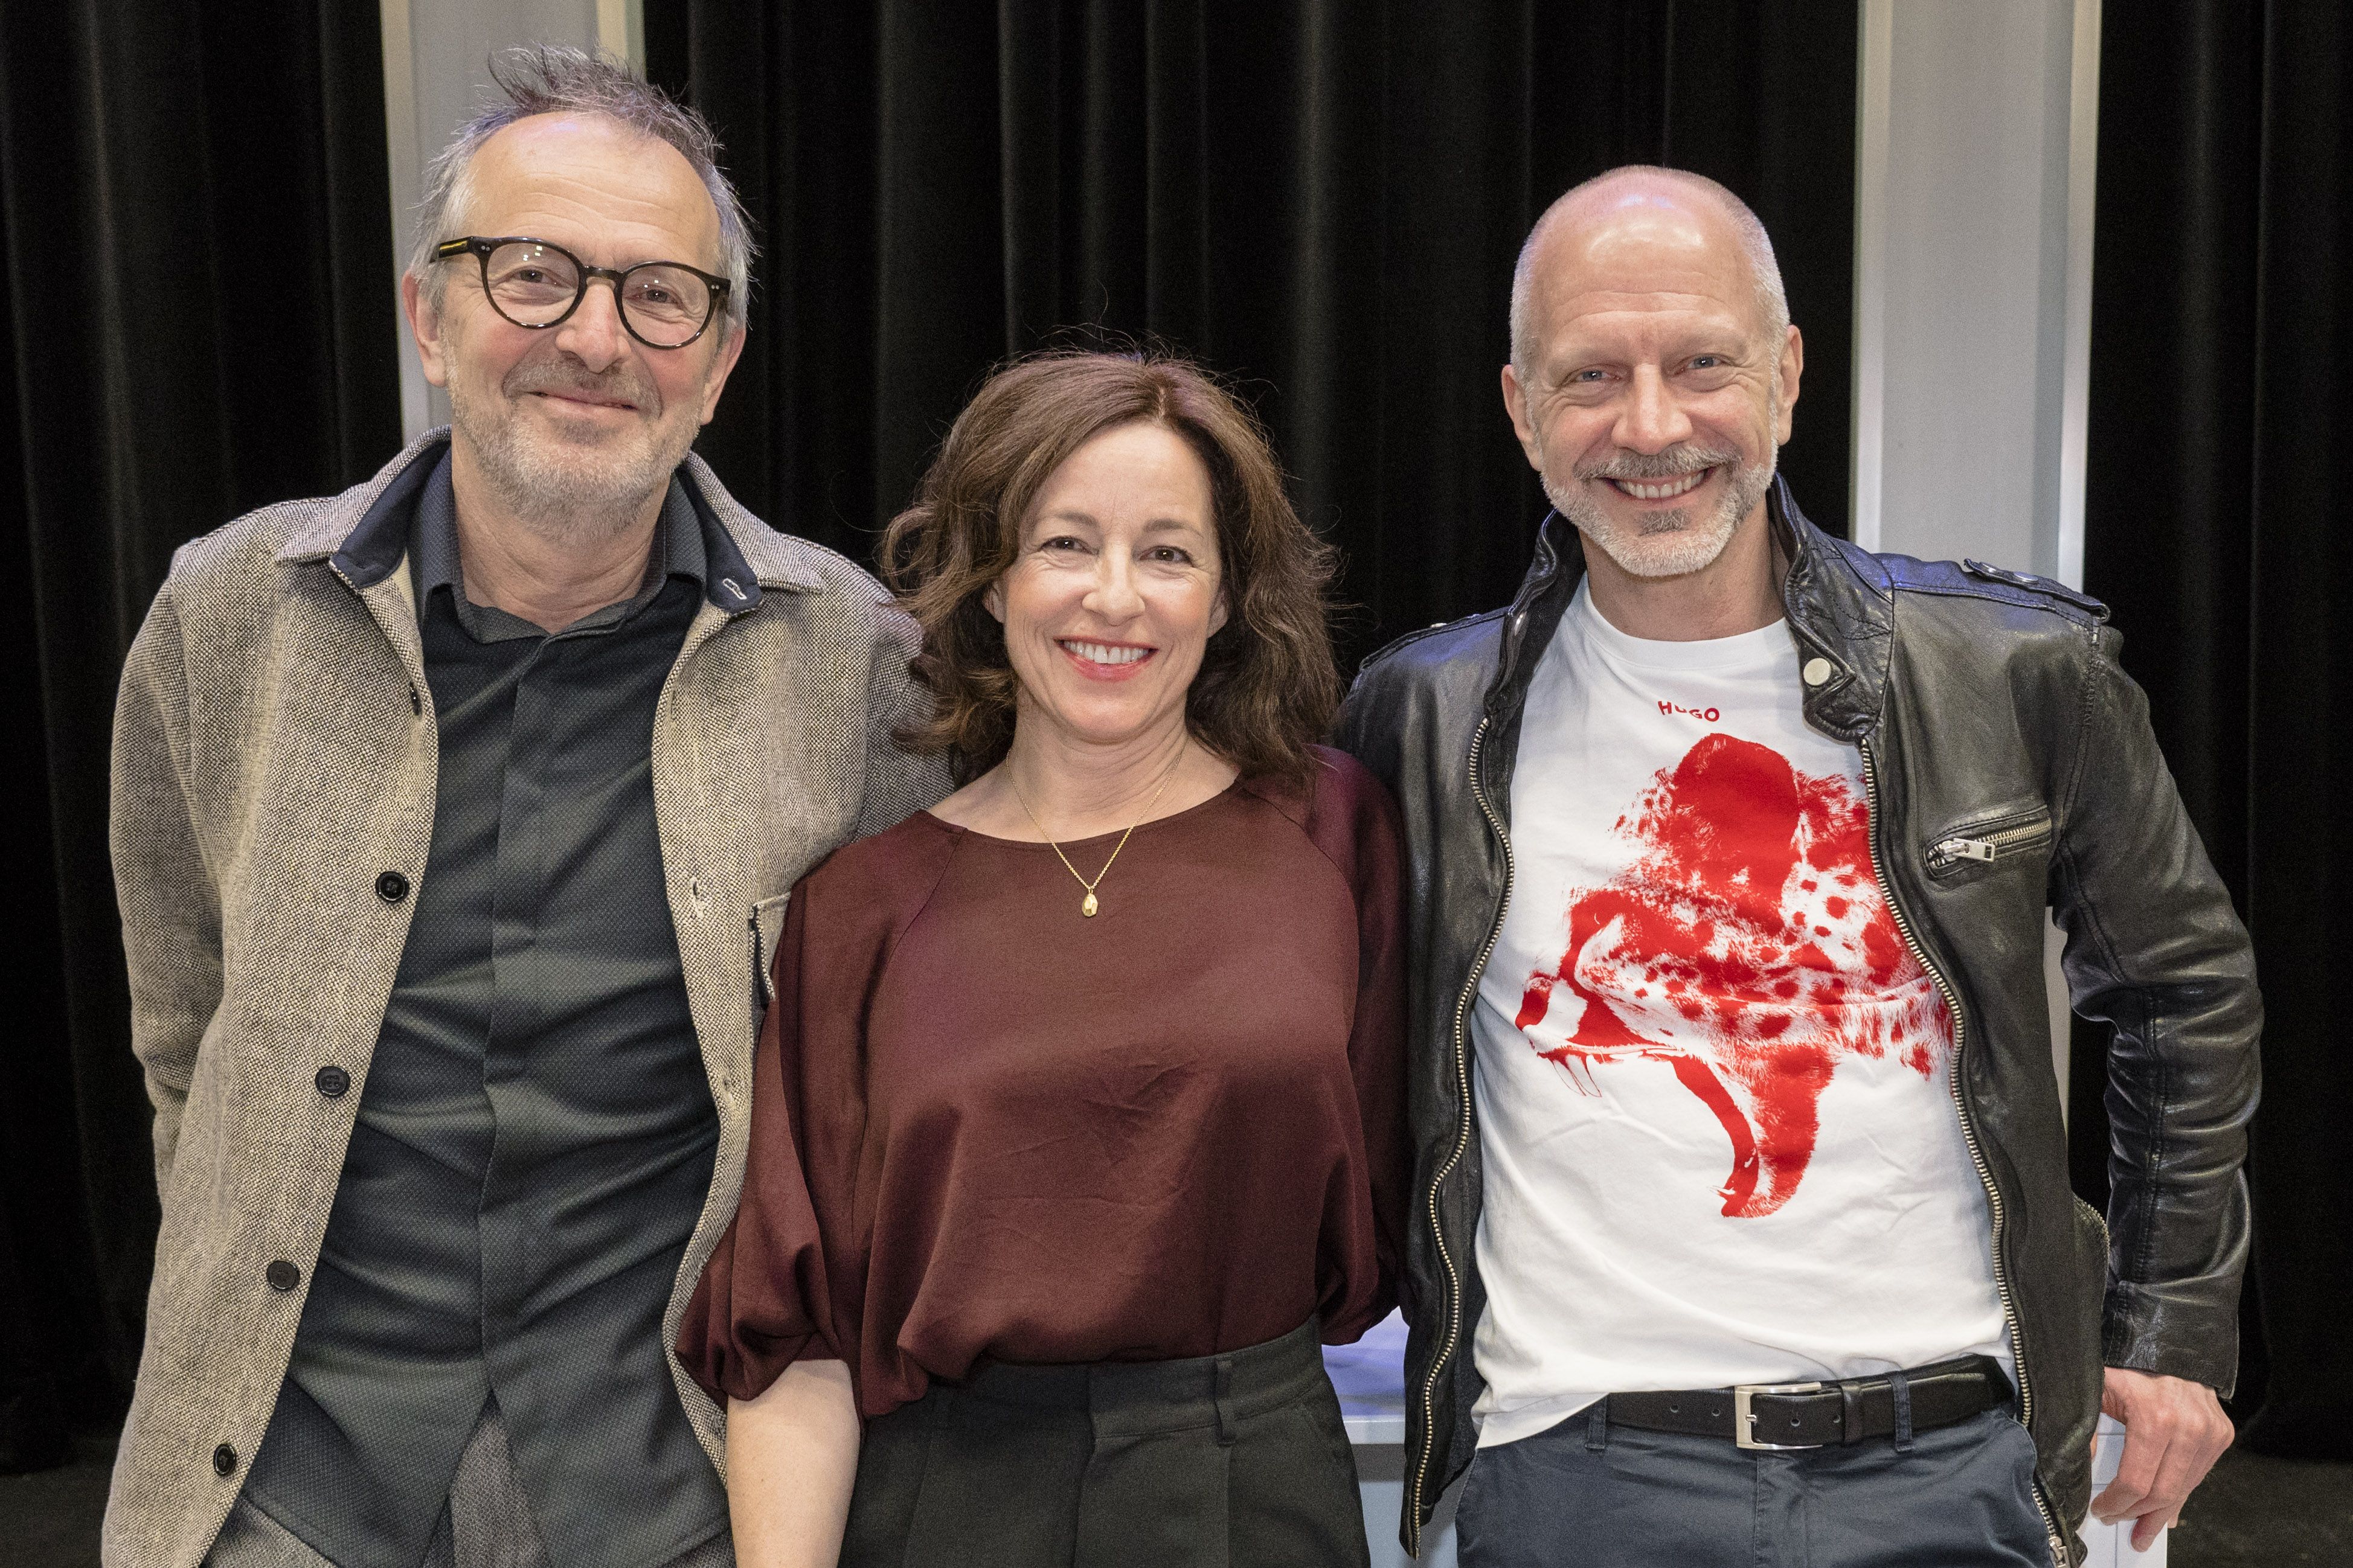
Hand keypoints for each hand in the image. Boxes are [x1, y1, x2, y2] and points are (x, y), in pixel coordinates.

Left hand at [2092, 1366, 2233, 1551]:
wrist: (2165, 1337)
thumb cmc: (2125, 1362)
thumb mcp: (2095, 1389)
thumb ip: (2086, 1430)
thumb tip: (2079, 1469)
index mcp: (2155, 1417)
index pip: (2136, 1482)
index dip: (2116, 1503)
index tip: (2101, 1510)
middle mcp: (2189, 1427)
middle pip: (2163, 1492)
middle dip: (2138, 1515)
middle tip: (2122, 1526)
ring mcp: (2210, 1431)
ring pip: (2184, 1488)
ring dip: (2161, 1512)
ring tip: (2143, 1528)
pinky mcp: (2221, 1433)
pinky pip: (2198, 1474)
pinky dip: (2180, 1491)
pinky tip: (2166, 1507)